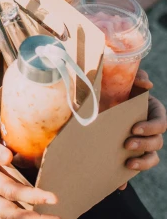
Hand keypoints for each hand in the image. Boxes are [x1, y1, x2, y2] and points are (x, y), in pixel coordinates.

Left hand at [118, 70, 165, 189]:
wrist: (100, 101)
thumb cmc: (116, 89)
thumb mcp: (125, 81)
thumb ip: (137, 76)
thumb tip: (147, 82)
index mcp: (152, 112)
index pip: (161, 123)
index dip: (151, 127)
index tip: (135, 128)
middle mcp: (151, 130)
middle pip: (157, 142)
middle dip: (144, 144)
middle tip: (127, 143)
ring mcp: (143, 143)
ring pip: (152, 158)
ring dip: (142, 162)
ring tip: (128, 162)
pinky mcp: (133, 155)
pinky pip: (136, 169)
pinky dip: (128, 178)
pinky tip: (120, 183)